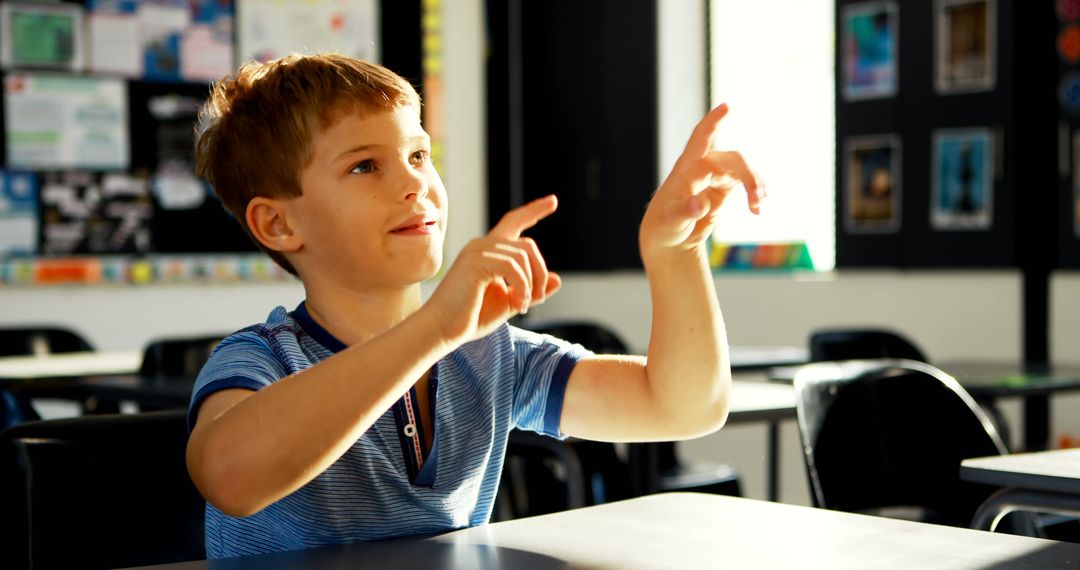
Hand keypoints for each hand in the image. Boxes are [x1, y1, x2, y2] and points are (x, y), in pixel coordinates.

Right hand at [425, 195, 561, 344]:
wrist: (442, 329)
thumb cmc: (471, 317)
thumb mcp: (510, 302)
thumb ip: (532, 290)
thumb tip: (558, 279)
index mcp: (488, 251)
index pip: (513, 222)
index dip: (533, 211)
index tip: (553, 201)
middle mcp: (481, 245)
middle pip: (527, 244)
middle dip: (540, 272)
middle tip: (538, 298)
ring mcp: (477, 251)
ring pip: (523, 256)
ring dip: (531, 284)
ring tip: (522, 306)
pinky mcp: (475, 262)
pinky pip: (513, 266)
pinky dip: (522, 287)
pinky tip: (519, 304)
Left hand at [639, 103, 764, 258]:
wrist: (669, 238)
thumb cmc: (664, 225)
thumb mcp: (672, 221)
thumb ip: (685, 211)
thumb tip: (699, 204)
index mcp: (686, 169)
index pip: (701, 139)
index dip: (713, 122)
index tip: (727, 106)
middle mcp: (701, 167)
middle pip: (731, 159)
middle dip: (747, 174)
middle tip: (757, 195)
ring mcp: (714, 175)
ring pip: (741, 169)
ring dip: (754, 183)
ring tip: (759, 203)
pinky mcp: (723, 186)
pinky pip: (744, 181)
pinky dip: (754, 192)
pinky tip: (757, 208)